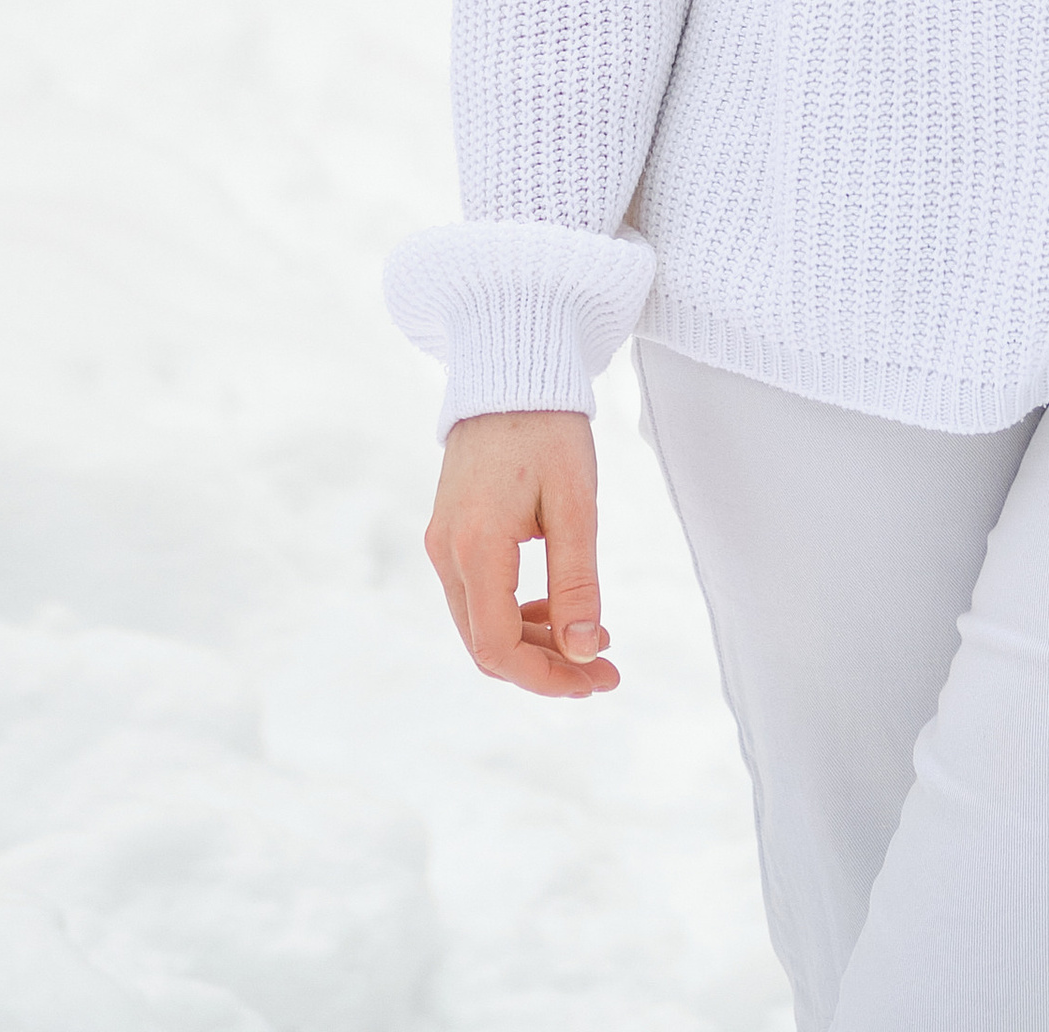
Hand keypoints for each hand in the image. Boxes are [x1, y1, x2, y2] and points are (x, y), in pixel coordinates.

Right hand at [425, 408, 617, 695]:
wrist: (510, 370)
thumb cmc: (548, 428)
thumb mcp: (574, 504)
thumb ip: (576, 582)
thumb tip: (582, 651)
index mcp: (475, 547)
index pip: (497, 648)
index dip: (547, 678)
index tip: (597, 680)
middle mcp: (447, 552)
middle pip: (486, 644)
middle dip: (546, 667)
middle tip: (605, 670)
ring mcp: (443, 542)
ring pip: (480, 624)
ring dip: (533, 643)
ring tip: (590, 639)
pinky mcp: (451, 532)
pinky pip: (477, 595)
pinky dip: (516, 614)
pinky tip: (557, 607)